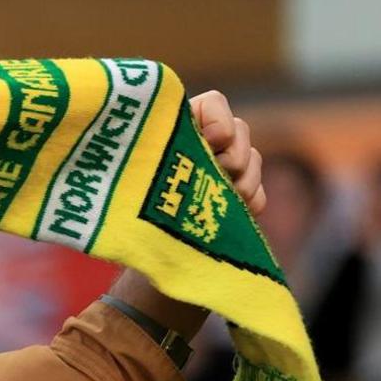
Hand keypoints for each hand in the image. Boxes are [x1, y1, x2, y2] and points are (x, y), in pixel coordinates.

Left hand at [106, 89, 268, 339]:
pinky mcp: (232, 200)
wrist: (143, 275)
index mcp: (170, 134)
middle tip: (226, 172)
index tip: (212, 139)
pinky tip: (243, 211)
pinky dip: (253, 200)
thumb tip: (147, 139)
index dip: (217, 115)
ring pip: (250, 158)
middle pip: (238, 130)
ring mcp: (217, 174)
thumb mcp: (127, 187)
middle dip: (238, 151)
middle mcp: (196, 149)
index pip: (209, 105)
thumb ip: (144, 159)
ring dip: (246, 178)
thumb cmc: (122, 227)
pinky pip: (257, 189)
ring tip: (232, 197)